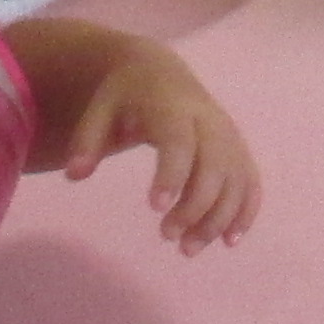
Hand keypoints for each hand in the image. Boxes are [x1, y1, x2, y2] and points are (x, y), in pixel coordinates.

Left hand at [59, 39, 261, 249]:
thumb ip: (87, 141)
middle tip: (166, 236)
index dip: (172, 173)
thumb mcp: (100, 109)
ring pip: (236, 178)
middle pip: (215, 165)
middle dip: (196, 205)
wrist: (161, 73)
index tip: (155, 208)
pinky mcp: (237, 150)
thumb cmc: (126, 96)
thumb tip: (74, 175)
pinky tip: (228, 241)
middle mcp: (208, 120)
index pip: (179, 141)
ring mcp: (228, 135)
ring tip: (187, 249)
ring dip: (219, 217)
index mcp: (173, 107)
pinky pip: (250, 181)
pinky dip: (245, 211)